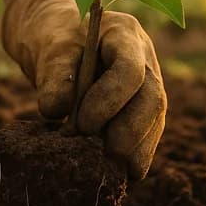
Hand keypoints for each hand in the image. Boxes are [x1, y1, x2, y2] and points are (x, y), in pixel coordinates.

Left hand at [1, 0, 166, 179]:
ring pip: (155, 119)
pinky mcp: (146, 108)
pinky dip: (135, 155)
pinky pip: (149, 134)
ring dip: (136, 149)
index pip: (130, 69)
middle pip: (152, 98)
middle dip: (130, 132)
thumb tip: (55, 111)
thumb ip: (53, 76)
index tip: (83, 124)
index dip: (110, 100)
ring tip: (109, 168)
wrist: (64, 43)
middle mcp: (146, 58)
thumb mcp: (50, 50)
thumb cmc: (57, 41)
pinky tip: (116, 171)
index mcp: (124, 34)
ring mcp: (150, 83)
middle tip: (102, 154)